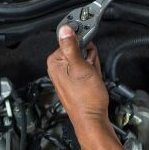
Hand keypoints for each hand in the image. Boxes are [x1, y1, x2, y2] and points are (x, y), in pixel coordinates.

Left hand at [47, 26, 124, 149]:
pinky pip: (86, 69)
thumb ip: (72, 47)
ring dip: (92, 65)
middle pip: (78, 49)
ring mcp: (67, 75)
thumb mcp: (81, 68)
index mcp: (55, 62)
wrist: (92, 120)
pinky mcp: (75, 81)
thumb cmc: (87, 99)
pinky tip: (93, 81)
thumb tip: (65, 29)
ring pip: (85, 58)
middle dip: (89, 57)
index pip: (71, 40)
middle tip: (90, 71)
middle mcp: (58, 68)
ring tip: (92, 78)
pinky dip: (93, 72)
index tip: (88, 55)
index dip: (84, 46)